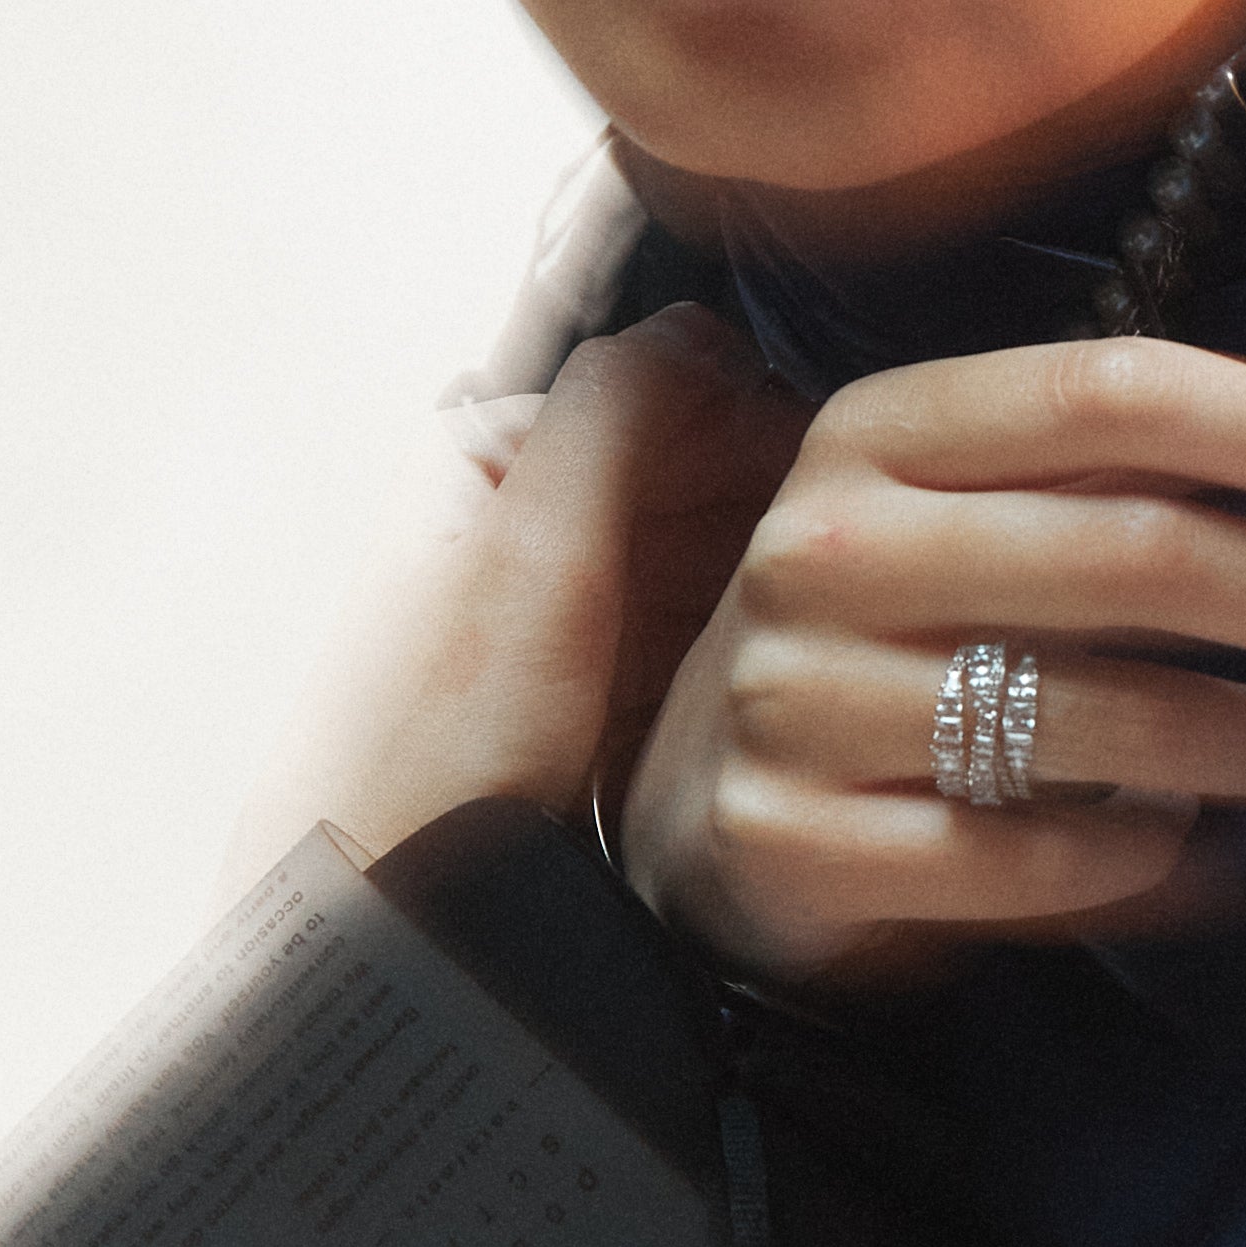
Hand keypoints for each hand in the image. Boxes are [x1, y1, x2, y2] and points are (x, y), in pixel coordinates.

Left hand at [292, 308, 806, 867]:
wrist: (383, 919)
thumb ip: (615, 413)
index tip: (843, 487)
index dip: (768, 420)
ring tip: (837, 629)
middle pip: (699, 469)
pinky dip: (747, 648)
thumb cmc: (436, 747)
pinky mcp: (593, 695)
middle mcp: (525, 516)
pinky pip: (698, 638)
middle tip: (862, 570)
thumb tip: (706, 327)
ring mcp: (564, 610)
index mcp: (489, 452)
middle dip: (778, 507)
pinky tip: (785, 686)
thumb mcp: (530, 552)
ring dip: (774, 583)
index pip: (670, 383)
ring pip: (710, 556)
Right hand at [617, 334, 1245, 983]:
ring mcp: (797, 698)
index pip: (1120, 389)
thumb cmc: (900, 640)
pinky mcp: (794, 841)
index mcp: (883, 427)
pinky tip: (1203, 855)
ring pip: (1098, 718)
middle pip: (1138, 553)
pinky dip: (1151, 862)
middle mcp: (827, 545)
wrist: (697, 807)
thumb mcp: (975, 516)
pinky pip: (1029, 861)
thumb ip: (1133, 477)